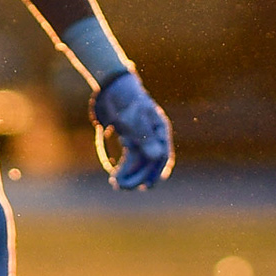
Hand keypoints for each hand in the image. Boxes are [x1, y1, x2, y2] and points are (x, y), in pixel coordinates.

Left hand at [91, 69, 172, 190]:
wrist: (112, 87)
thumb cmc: (125, 100)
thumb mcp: (134, 118)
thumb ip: (145, 138)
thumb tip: (157, 157)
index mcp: (159, 129)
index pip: (163, 155)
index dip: (157, 172)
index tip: (148, 186)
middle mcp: (153, 136)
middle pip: (150, 162)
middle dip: (138, 176)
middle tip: (123, 187)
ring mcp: (142, 138)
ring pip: (139, 162)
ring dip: (129, 175)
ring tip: (115, 184)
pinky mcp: (130, 140)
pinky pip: (130, 159)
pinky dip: (124, 168)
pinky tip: (115, 176)